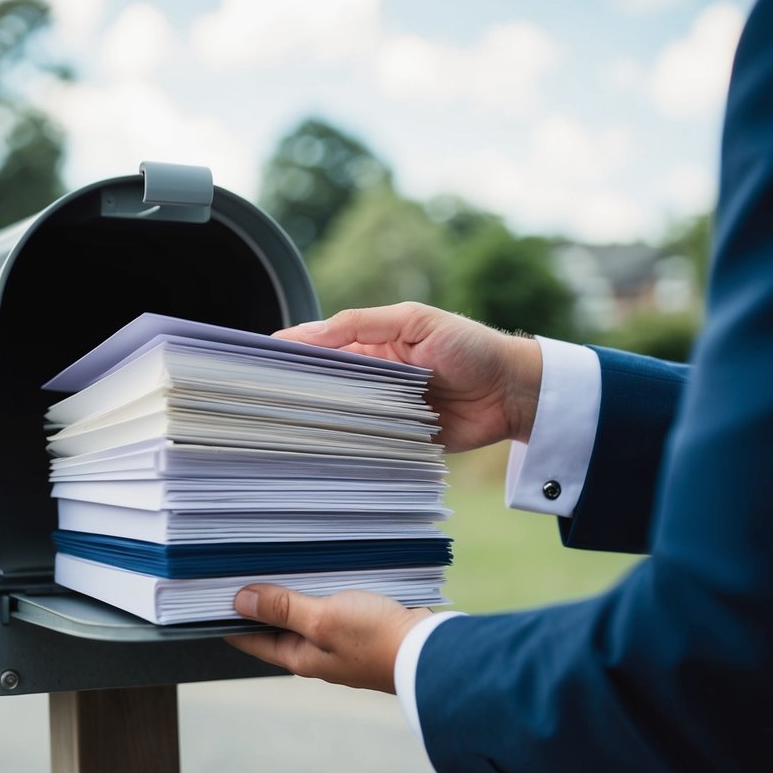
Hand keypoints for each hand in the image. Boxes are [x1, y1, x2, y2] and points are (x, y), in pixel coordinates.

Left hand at [224, 584, 431, 693]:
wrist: (429, 649)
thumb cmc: (375, 639)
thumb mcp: (322, 619)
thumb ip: (282, 608)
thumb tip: (240, 601)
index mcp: (300, 656)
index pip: (251, 638)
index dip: (229, 617)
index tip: (208, 596)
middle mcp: (315, 651)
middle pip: (275, 623)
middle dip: (257, 599)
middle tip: (236, 568)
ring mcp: (338, 638)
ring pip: (302, 611)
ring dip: (289, 589)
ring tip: (269, 560)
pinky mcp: (358, 625)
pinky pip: (328, 603)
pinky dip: (317, 587)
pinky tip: (314, 566)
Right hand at [272, 302, 542, 451]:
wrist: (515, 393)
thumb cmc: (470, 346)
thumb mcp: (414, 321)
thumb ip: (360, 324)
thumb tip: (307, 333)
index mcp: (370, 347)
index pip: (319, 350)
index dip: (290, 355)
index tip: (257, 364)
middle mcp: (372, 381)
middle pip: (324, 388)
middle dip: (297, 393)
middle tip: (264, 401)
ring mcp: (384, 412)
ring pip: (340, 419)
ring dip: (320, 422)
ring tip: (285, 428)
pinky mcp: (398, 442)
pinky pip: (365, 447)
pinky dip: (348, 449)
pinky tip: (324, 452)